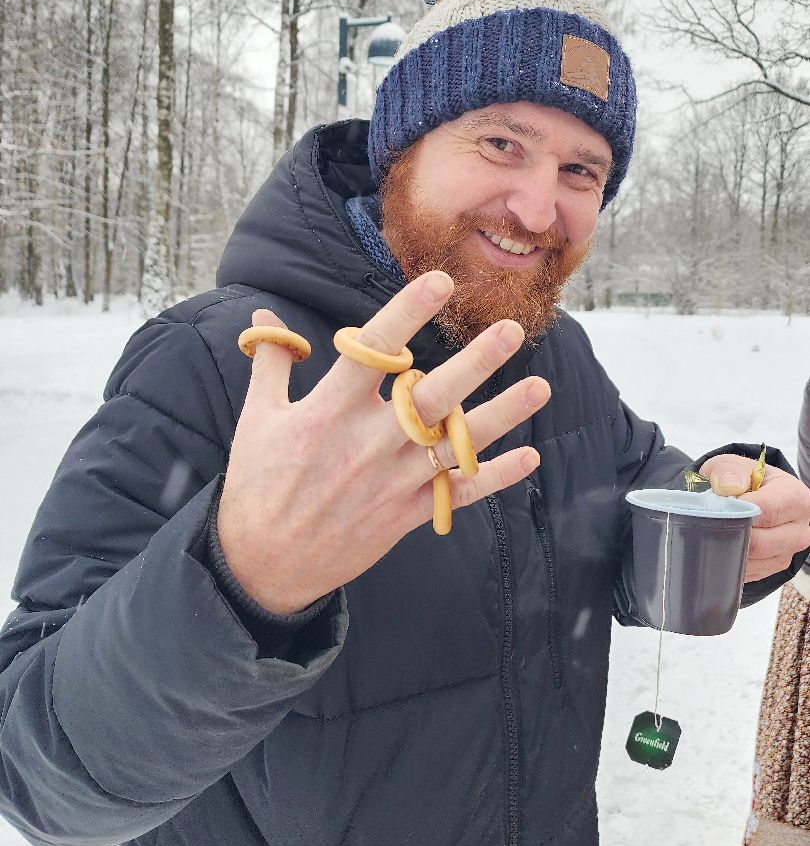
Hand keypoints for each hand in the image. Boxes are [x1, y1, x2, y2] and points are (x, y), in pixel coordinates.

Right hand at [217, 270, 550, 613]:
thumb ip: (271, 362)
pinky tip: (529, 456)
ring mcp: (393, 481)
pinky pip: (459, 494)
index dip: (408, 313)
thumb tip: (265, 311)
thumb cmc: (258, 483)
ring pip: (457, 444)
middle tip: (513, 331)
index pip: (375, 350)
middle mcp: (369, 443)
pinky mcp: (407, 514)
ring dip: (503, 415)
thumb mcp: (257, 418)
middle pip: (431, 397)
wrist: (264, 564)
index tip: (440, 281)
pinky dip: (496, 478)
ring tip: (542, 387)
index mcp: (329, 411)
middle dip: (475, 363)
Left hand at [700, 453, 809, 581]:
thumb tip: (727, 487)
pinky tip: (724, 542)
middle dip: (731, 531)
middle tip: (714, 519)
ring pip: (753, 561)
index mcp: (796, 498)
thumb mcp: (733, 465)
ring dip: (729, 546)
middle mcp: (800, 528)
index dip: (739, 509)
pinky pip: (749, 572)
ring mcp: (788, 551)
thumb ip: (729, 470)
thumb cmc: (743, 480)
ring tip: (718, 527)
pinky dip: (732, 560)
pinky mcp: (775, 566)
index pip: (767, 511)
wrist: (747, 496)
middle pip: (761, 542)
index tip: (721, 504)